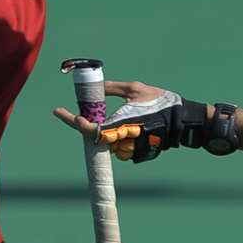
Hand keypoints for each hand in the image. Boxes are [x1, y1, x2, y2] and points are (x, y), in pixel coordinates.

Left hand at [54, 81, 232, 162]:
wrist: (183, 121)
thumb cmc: (160, 102)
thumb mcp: (135, 89)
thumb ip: (112, 89)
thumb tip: (95, 87)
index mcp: (120, 122)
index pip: (89, 127)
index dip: (73, 121)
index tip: (59, 111)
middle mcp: (122, 139)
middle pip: (96, 135)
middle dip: (90, 124)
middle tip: (85, 111)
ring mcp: (130, 149)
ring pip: (108, 143)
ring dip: (108, 132)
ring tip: (124, 118)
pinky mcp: (137, 154)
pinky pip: (120, 149)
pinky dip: (119, 139)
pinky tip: (132, 127)